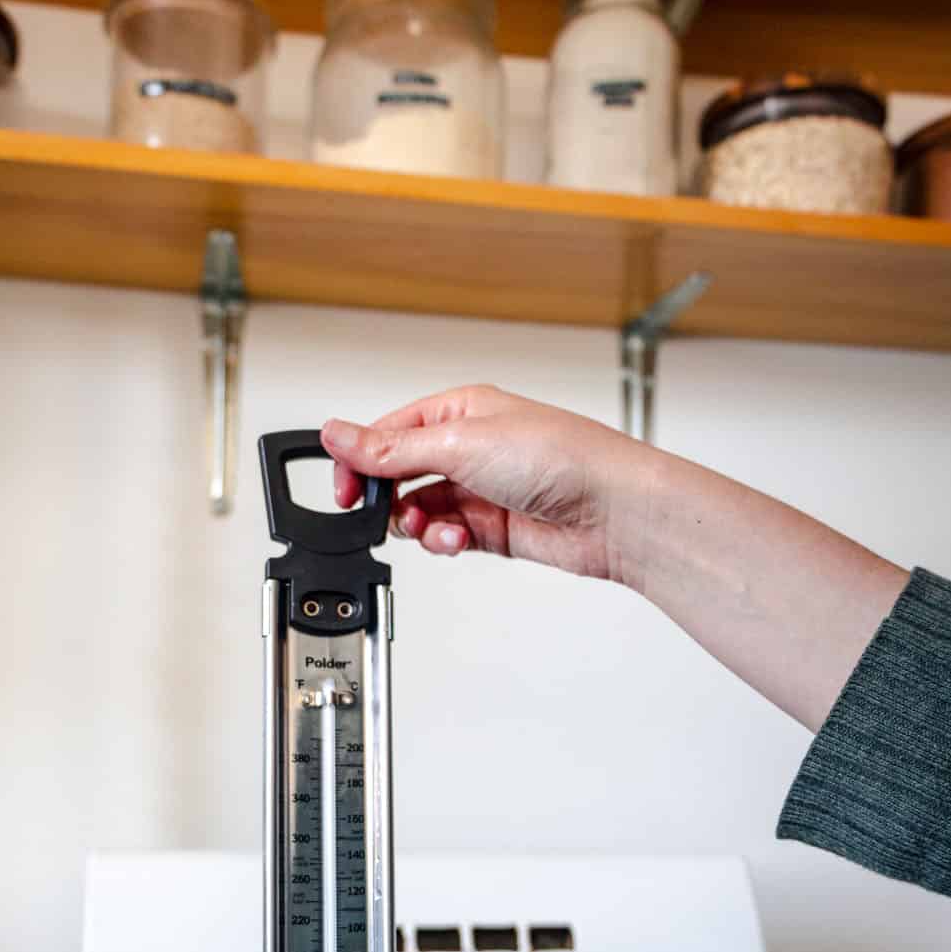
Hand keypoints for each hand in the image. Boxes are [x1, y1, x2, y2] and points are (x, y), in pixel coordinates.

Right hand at [321, 384, 907, 730]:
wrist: (614, 510)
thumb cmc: (561, 457)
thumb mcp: (459, 443)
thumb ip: (391, 450)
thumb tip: (336, 433)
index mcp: (460, 408)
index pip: (388, 432)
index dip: (360, 461)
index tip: (343, 489)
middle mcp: (471, 446)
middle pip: (402, 474)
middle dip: (389, 499)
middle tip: (379, 515)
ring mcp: (484, 489)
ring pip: (424, 511)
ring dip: (419, 526)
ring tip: (433, 530)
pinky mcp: (496, 528)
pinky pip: (450, 537)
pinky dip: (445, 543)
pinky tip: (455, 541)